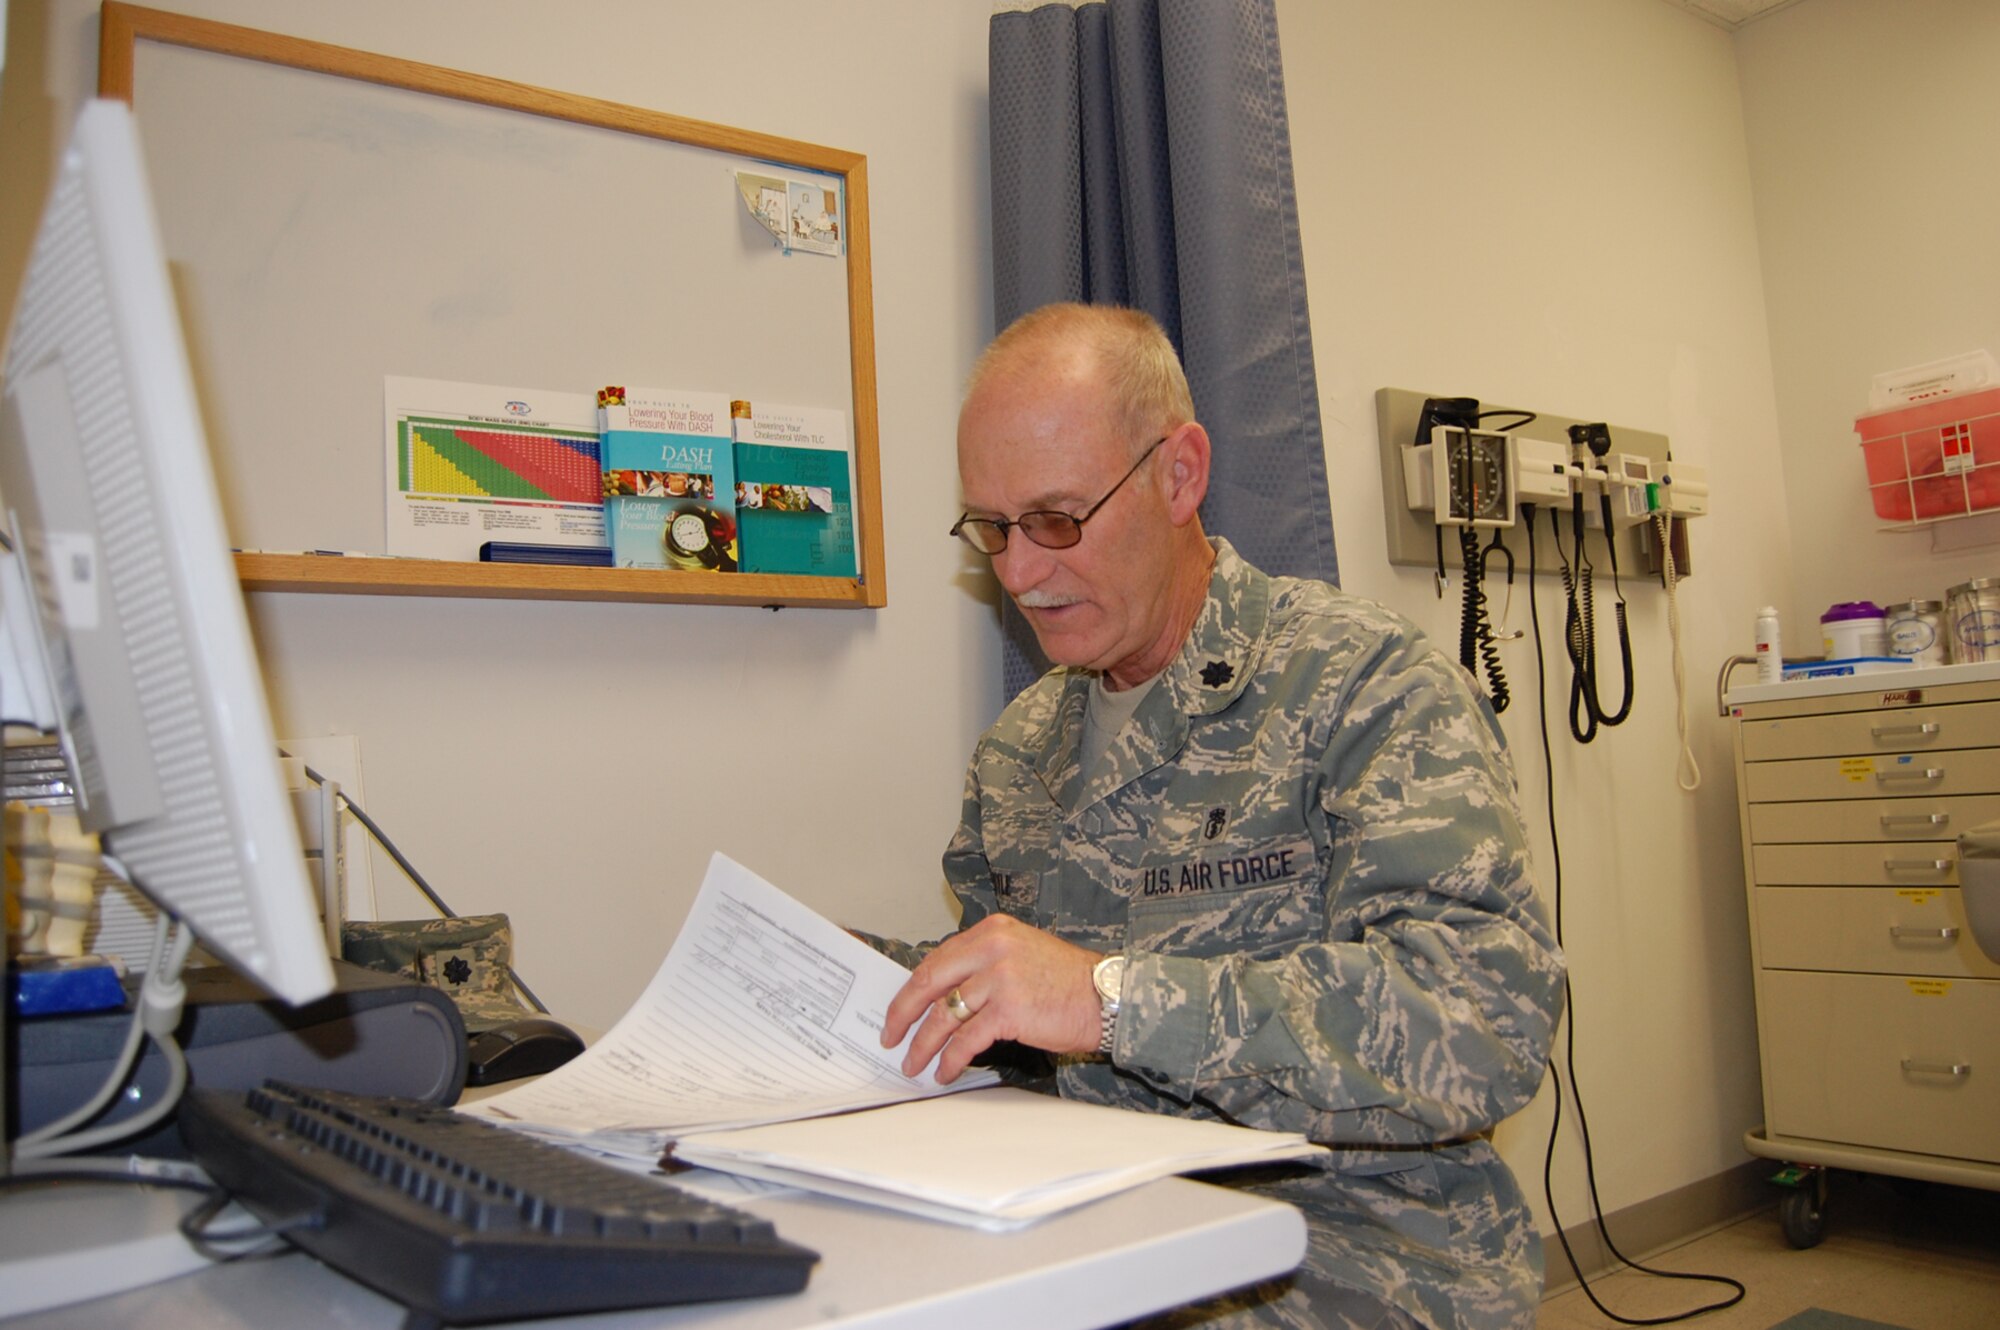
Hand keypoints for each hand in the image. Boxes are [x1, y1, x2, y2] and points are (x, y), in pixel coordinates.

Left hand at [880, 915, 1103, 1083]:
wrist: (1106, 996)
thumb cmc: (1068, 981)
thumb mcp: (1021, 954)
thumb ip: (983, 965)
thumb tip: (943, 996)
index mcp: (992, 932)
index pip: (937, 959)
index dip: (912, 988)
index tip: (898, 1009)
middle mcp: (992, 948)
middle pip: (929, 982)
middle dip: (902, 1014)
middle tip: (889, 1036)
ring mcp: (1000, 978)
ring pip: (943, 1015)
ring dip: (924, 1044)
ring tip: (914, 1063)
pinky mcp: (1009, 1009)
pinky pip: (966, 1039)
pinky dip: (950, 1059)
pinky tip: (944, 1070)